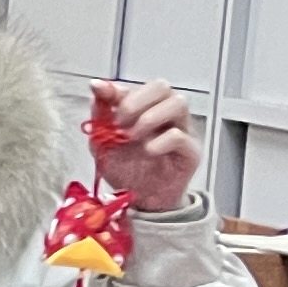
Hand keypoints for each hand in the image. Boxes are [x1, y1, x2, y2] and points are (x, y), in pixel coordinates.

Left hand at [90, 78, 201, 212]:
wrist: (141, 200)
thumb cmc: (126, 168)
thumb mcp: (103, 142)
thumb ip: (101, 115)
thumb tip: (96, 86)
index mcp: (144, 108)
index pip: (136, 86)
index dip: (116, 88)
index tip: (100, 92)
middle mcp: (165, 114)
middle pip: (162, 87)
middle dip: (136, 100)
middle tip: (120, 122)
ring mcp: (182, 131)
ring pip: (178, 103)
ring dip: (150, 116)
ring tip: (132, 136)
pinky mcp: (190, 152)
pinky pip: (181, 136)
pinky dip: (161, 141)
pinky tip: (148, 151)